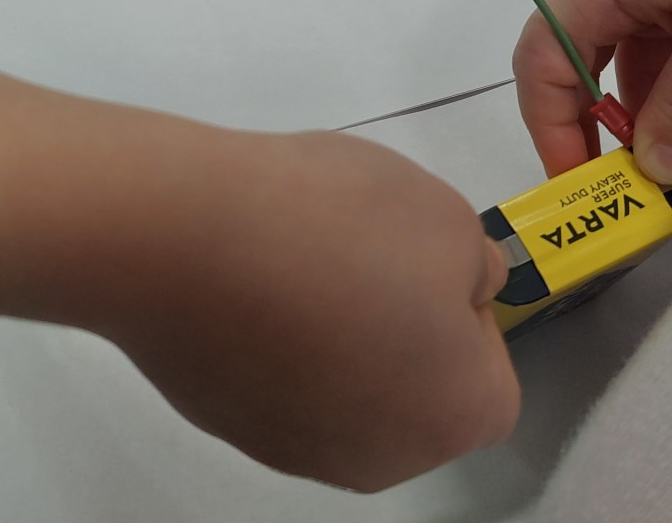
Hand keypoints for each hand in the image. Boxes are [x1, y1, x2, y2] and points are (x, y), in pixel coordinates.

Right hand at [97, 129, 517, 492]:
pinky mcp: (227, 424)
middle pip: (414, 385)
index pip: (490, 367)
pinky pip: (274, 373)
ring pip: (342, 380)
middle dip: (397, 319)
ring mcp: (296, 450)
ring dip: (333, 325)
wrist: (182, 237)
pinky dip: (271, 331)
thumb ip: (476, 264)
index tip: (412, 249)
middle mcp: (382, 457)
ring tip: (294, 251)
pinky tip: (247, 273)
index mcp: (453, 415)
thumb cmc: (333, 224)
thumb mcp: (447, 214)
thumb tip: (461, 286)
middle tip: (356, 247)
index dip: (459, 299)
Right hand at [513, 0, 671, 183]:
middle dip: (582, 127)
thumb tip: (654, 174)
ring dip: (629, 118)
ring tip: (655, 170)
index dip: (547, 124)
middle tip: (610, 185)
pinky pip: (659, 58)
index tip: (574, 181)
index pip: (541, 60)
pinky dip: (663, 99)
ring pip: (619, 66)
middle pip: (571, 64)